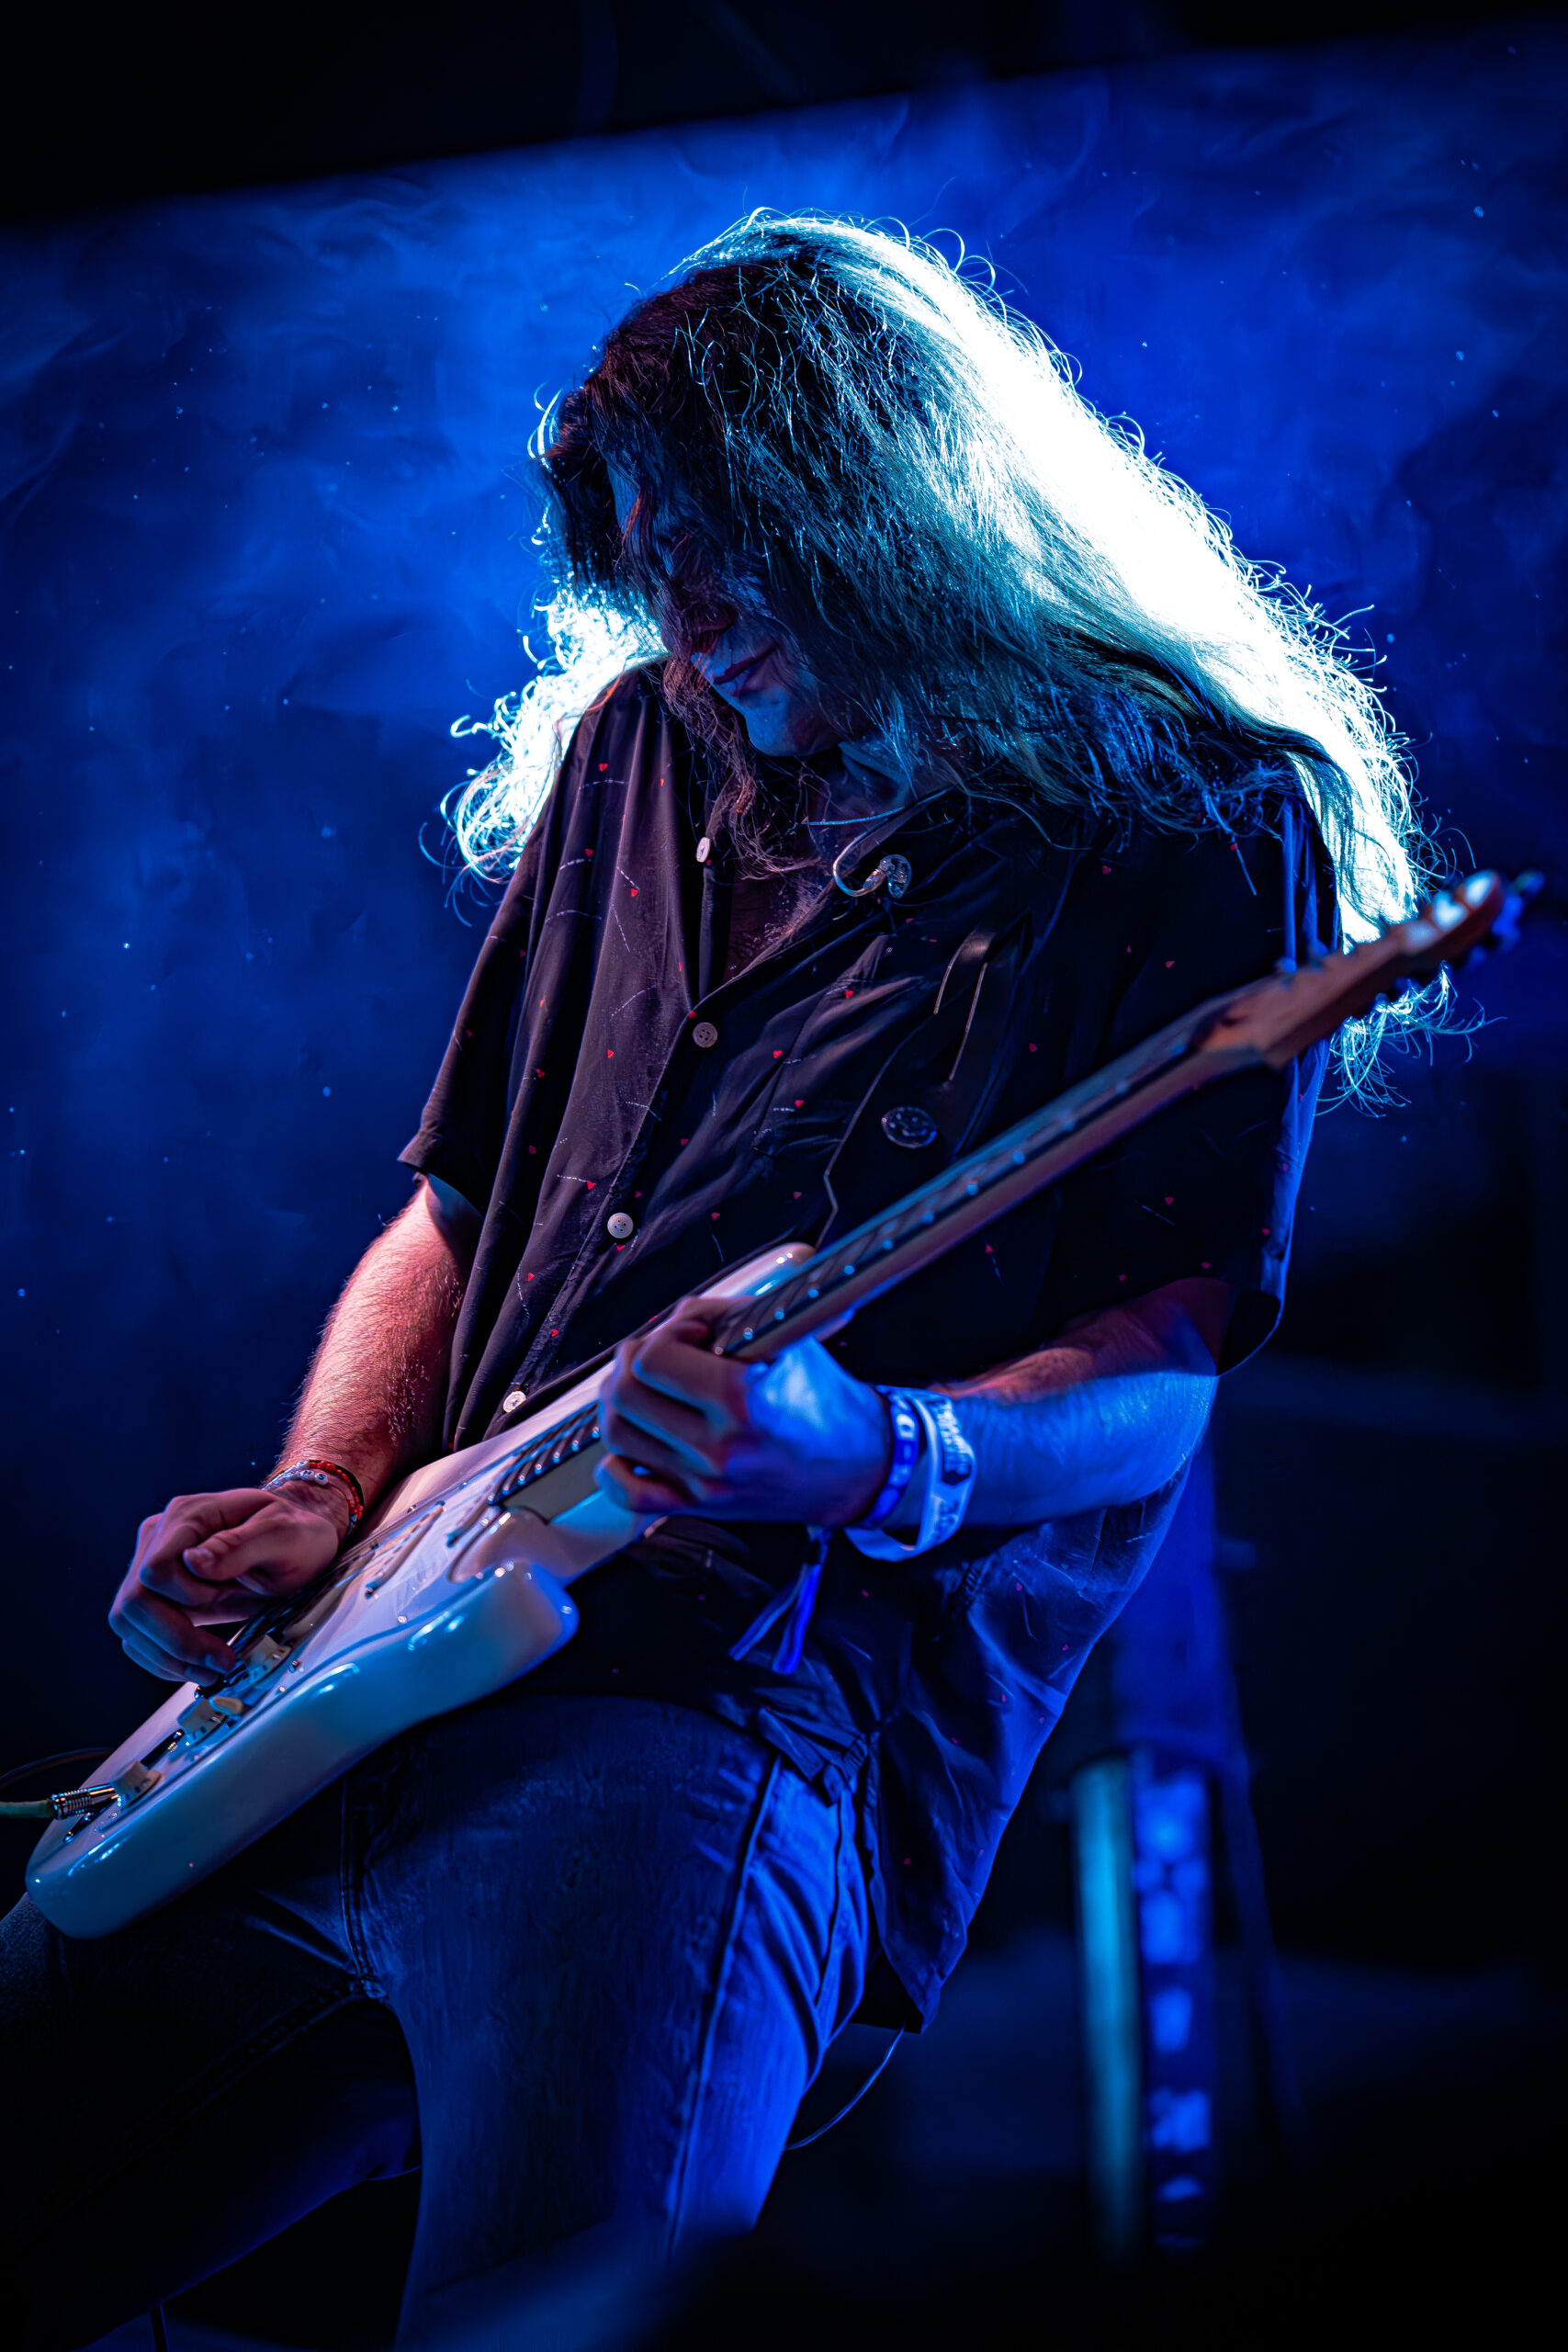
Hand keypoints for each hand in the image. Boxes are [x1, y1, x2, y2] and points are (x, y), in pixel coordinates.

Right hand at [109, 1481, 350, 1683]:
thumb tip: (193, 1563)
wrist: (301, 1543)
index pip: (156, 1570)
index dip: (189, 1597)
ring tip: (212, 1670)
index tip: (229, 1600)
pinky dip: (165, 1659)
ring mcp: (154, 1568)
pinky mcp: (158, 1597)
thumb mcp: (283, 1534)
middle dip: (176, 1639)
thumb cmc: (295, 1534)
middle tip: (220, 1661)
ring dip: (169, 1656)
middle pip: (134, 1601)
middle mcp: (160, 1538)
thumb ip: (238, 1546)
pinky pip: (139, 1636)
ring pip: (129, 1623)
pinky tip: (197, 1667)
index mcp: (188, 1516)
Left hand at [595, 1300, 892, 1524]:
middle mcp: (719, 1447)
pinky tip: (635, 1440)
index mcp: (743, 1400)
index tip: (690, 1332)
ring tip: (647, 1388)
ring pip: (618, 1435)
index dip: (665, 1334)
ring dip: (621, 1401)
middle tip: (657, 1352)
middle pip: (627, 1394)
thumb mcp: (788, 1339)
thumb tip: (676, 1320)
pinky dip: (615, 1465)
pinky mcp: (699, 1506)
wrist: (858, 1466)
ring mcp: (705, 1482)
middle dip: (632, 1360)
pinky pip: (628, 1493)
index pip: (654, 1359)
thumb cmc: (826, 1401)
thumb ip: (724, 1316)